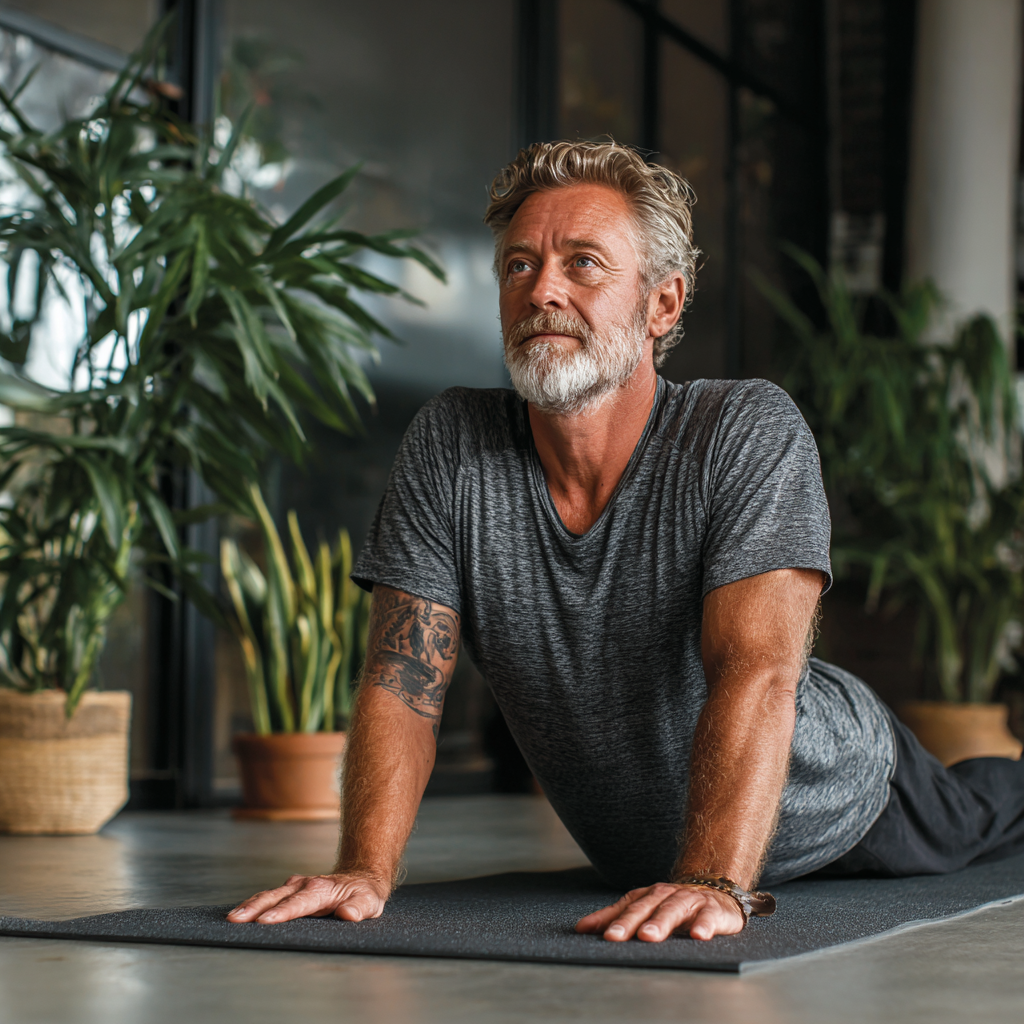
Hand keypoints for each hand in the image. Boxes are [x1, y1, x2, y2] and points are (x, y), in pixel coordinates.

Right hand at [226, 872, 389, 924]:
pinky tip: (239, 915)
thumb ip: (359, 908)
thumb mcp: (369, 902)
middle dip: (255, 907)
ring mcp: (295, 887)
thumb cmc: (364, 894)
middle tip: (235, 919)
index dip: (281, 912)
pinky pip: (269, 897)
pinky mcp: (289, 891)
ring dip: (249, 905)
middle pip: (276, 897)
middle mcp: (304, 885)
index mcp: (320, 890)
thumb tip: (348, 914)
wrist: (361, 878)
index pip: (298, 903)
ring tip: (231, 918)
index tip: (264, 921)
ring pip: (268, 895)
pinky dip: (253, 904)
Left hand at [575, 882, 744, 941]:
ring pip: (672, 910)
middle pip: (645, 909)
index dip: (611, 921)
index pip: (626, 908)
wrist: (716, 889)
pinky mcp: (713, 910)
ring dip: (660, 923)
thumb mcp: (644, 908)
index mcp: (647, 896)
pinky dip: (703, 925)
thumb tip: (581, 928)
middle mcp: (666, 895)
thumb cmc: (673, 904)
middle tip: (616, 937)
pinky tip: (698, 936)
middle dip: (629, 923)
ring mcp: (689, 901)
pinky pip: (708, 917)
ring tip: (648, 937)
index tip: (597, 935)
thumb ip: (614, 917)